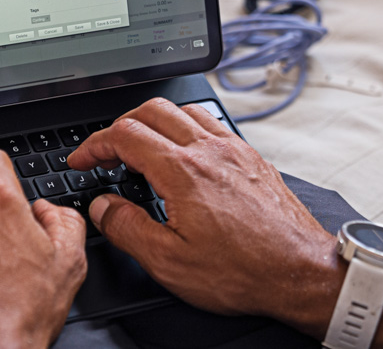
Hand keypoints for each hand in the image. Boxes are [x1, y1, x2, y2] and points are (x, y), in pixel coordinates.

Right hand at [66, 98, 342, 334]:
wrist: (300, 271)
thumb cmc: (244, 271)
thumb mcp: (169, 262)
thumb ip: (128, 228)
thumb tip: (103, 207)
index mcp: (184, 172)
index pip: (125, 135)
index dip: (94, 145)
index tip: (82, 160)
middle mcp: (210, 151)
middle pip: (152, 111)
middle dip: (120, 125)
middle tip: (106, 152)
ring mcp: (235, 150)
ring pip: (185, 110)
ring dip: (155, 121)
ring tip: (142, 146)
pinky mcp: (252, 158)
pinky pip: (213, 124)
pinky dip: (188, 127)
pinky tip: (186, 151)